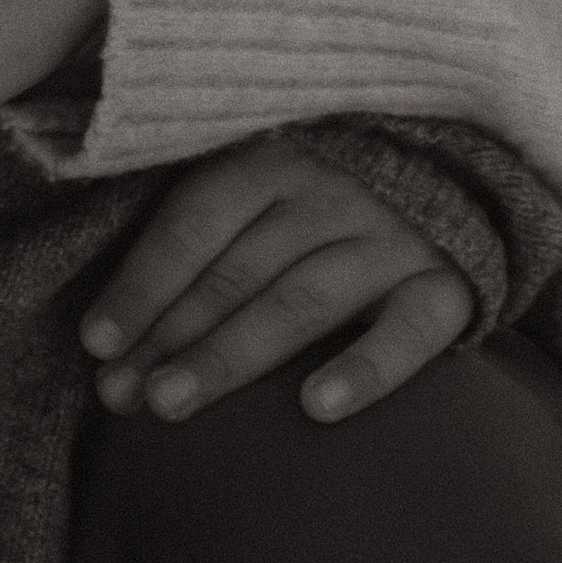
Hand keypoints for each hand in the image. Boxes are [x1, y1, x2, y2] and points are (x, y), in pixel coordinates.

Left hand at [78, 133, 475, 422]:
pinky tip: (315, 408)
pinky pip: (407, 331)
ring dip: (231, 355)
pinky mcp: (448, 283)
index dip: (143, 280)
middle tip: (119, 394)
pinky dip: (365, 368)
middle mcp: (335, 190)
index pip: (197, 219)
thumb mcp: (275, 172)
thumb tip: (117, 302)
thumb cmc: (336, 186)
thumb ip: (214, 220)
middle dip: (171, 334)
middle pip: (238, 269)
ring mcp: (394, 236)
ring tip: (171, 403)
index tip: (95, 340)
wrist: (466, 171)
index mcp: (279, 154)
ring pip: (301, 301)